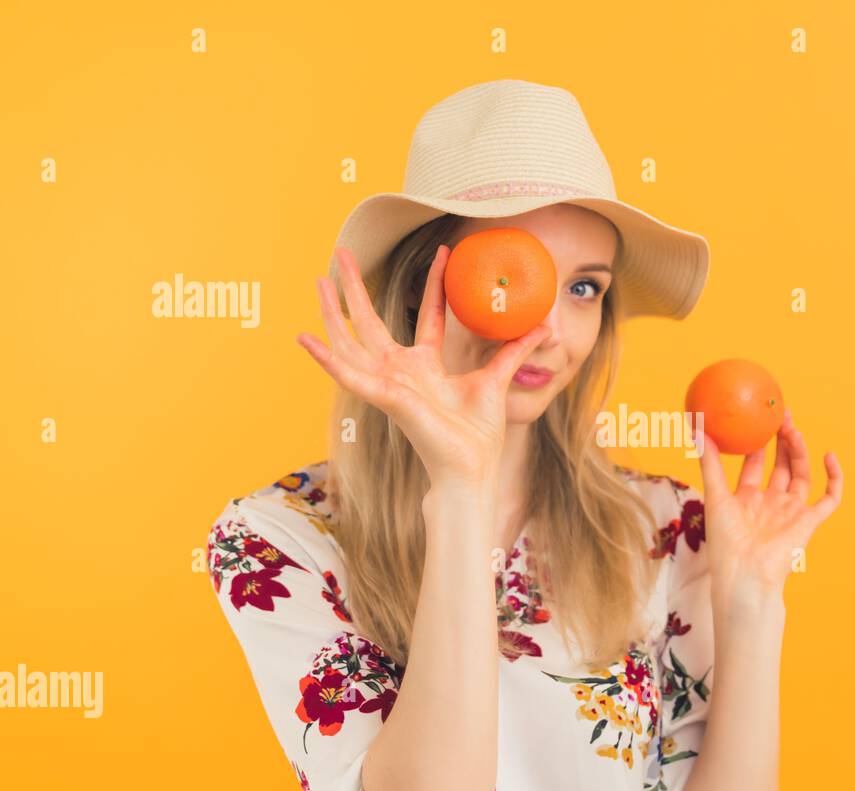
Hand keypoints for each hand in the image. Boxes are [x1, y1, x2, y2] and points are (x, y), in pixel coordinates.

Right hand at [297, 245, 549, 484]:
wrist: (471, 469)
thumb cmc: (477, 435)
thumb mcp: (497, 380)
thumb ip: (514, 351)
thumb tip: (545, 325)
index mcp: (427, 367)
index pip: (429, 315)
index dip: (434, 283)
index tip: (442, 251)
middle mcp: (401, 373)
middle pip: (371, 323)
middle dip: (356, 289)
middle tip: (342, 253)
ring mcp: (389, 384)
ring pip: (351, 342)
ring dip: (332, 312)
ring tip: (318, 280)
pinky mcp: (383, 397)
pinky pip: (348, 375)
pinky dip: (325, 358)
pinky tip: (305, 338)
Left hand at [691, 409, 842, 611]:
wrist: (746, 575)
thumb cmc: (726, 543)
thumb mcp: (716, 496)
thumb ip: (709, 463)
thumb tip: (696, 427)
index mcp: (747, 500)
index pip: (754, 465)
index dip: (756, 442)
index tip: (756, 419)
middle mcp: (771, 504)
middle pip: (780, 466)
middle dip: (781, 440)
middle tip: (779, 414)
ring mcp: (791, 512)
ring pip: (801, 475)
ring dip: (800, 451)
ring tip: (793, 428)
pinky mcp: (809, 522)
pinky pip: (830, 498)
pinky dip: (834, 478)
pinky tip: (829, 455)